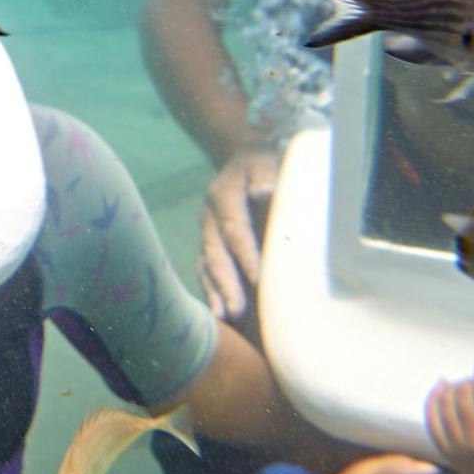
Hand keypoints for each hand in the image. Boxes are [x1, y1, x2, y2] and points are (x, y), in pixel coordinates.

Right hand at [199, 151, 278, 318]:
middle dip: (225, 281)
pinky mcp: (209, 242)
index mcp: (224, 192)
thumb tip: (266, 191)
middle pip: (214, 250)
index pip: (234, 226)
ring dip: (216, 290)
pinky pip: (206, 268)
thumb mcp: (267, 159)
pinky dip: (211, 290)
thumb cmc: (266, 162)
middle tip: (237, 309)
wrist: (246, 156)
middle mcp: (209, 213)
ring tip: (225, 317)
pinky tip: (219, 314)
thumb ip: (266, 174)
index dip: (245, 252)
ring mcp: (206, 229)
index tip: (258, 278)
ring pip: (207, 262)